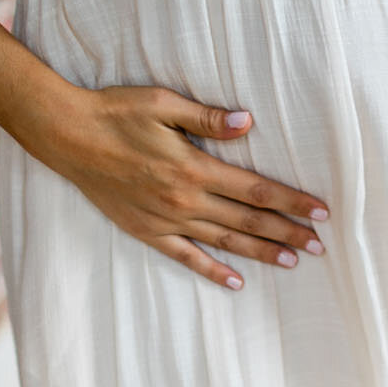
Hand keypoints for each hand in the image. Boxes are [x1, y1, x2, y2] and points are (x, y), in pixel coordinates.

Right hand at [31, 85, 330, 289]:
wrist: (67, 135)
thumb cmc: (116, 112)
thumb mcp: (163, 104)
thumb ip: (207, 118)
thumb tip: (248, 122)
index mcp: (194, 169)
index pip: (257, 189)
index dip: (292, 201)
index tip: (320, 211)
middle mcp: (185, 201)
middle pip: (249, 220)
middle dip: (288, 232)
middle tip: (320, 246)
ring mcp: (167, 220)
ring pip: (226, 241)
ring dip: (261, 252)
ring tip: (293, 261)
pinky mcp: (148, 232)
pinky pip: (187, 258)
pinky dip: (214, 271)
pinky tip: (237, 282)